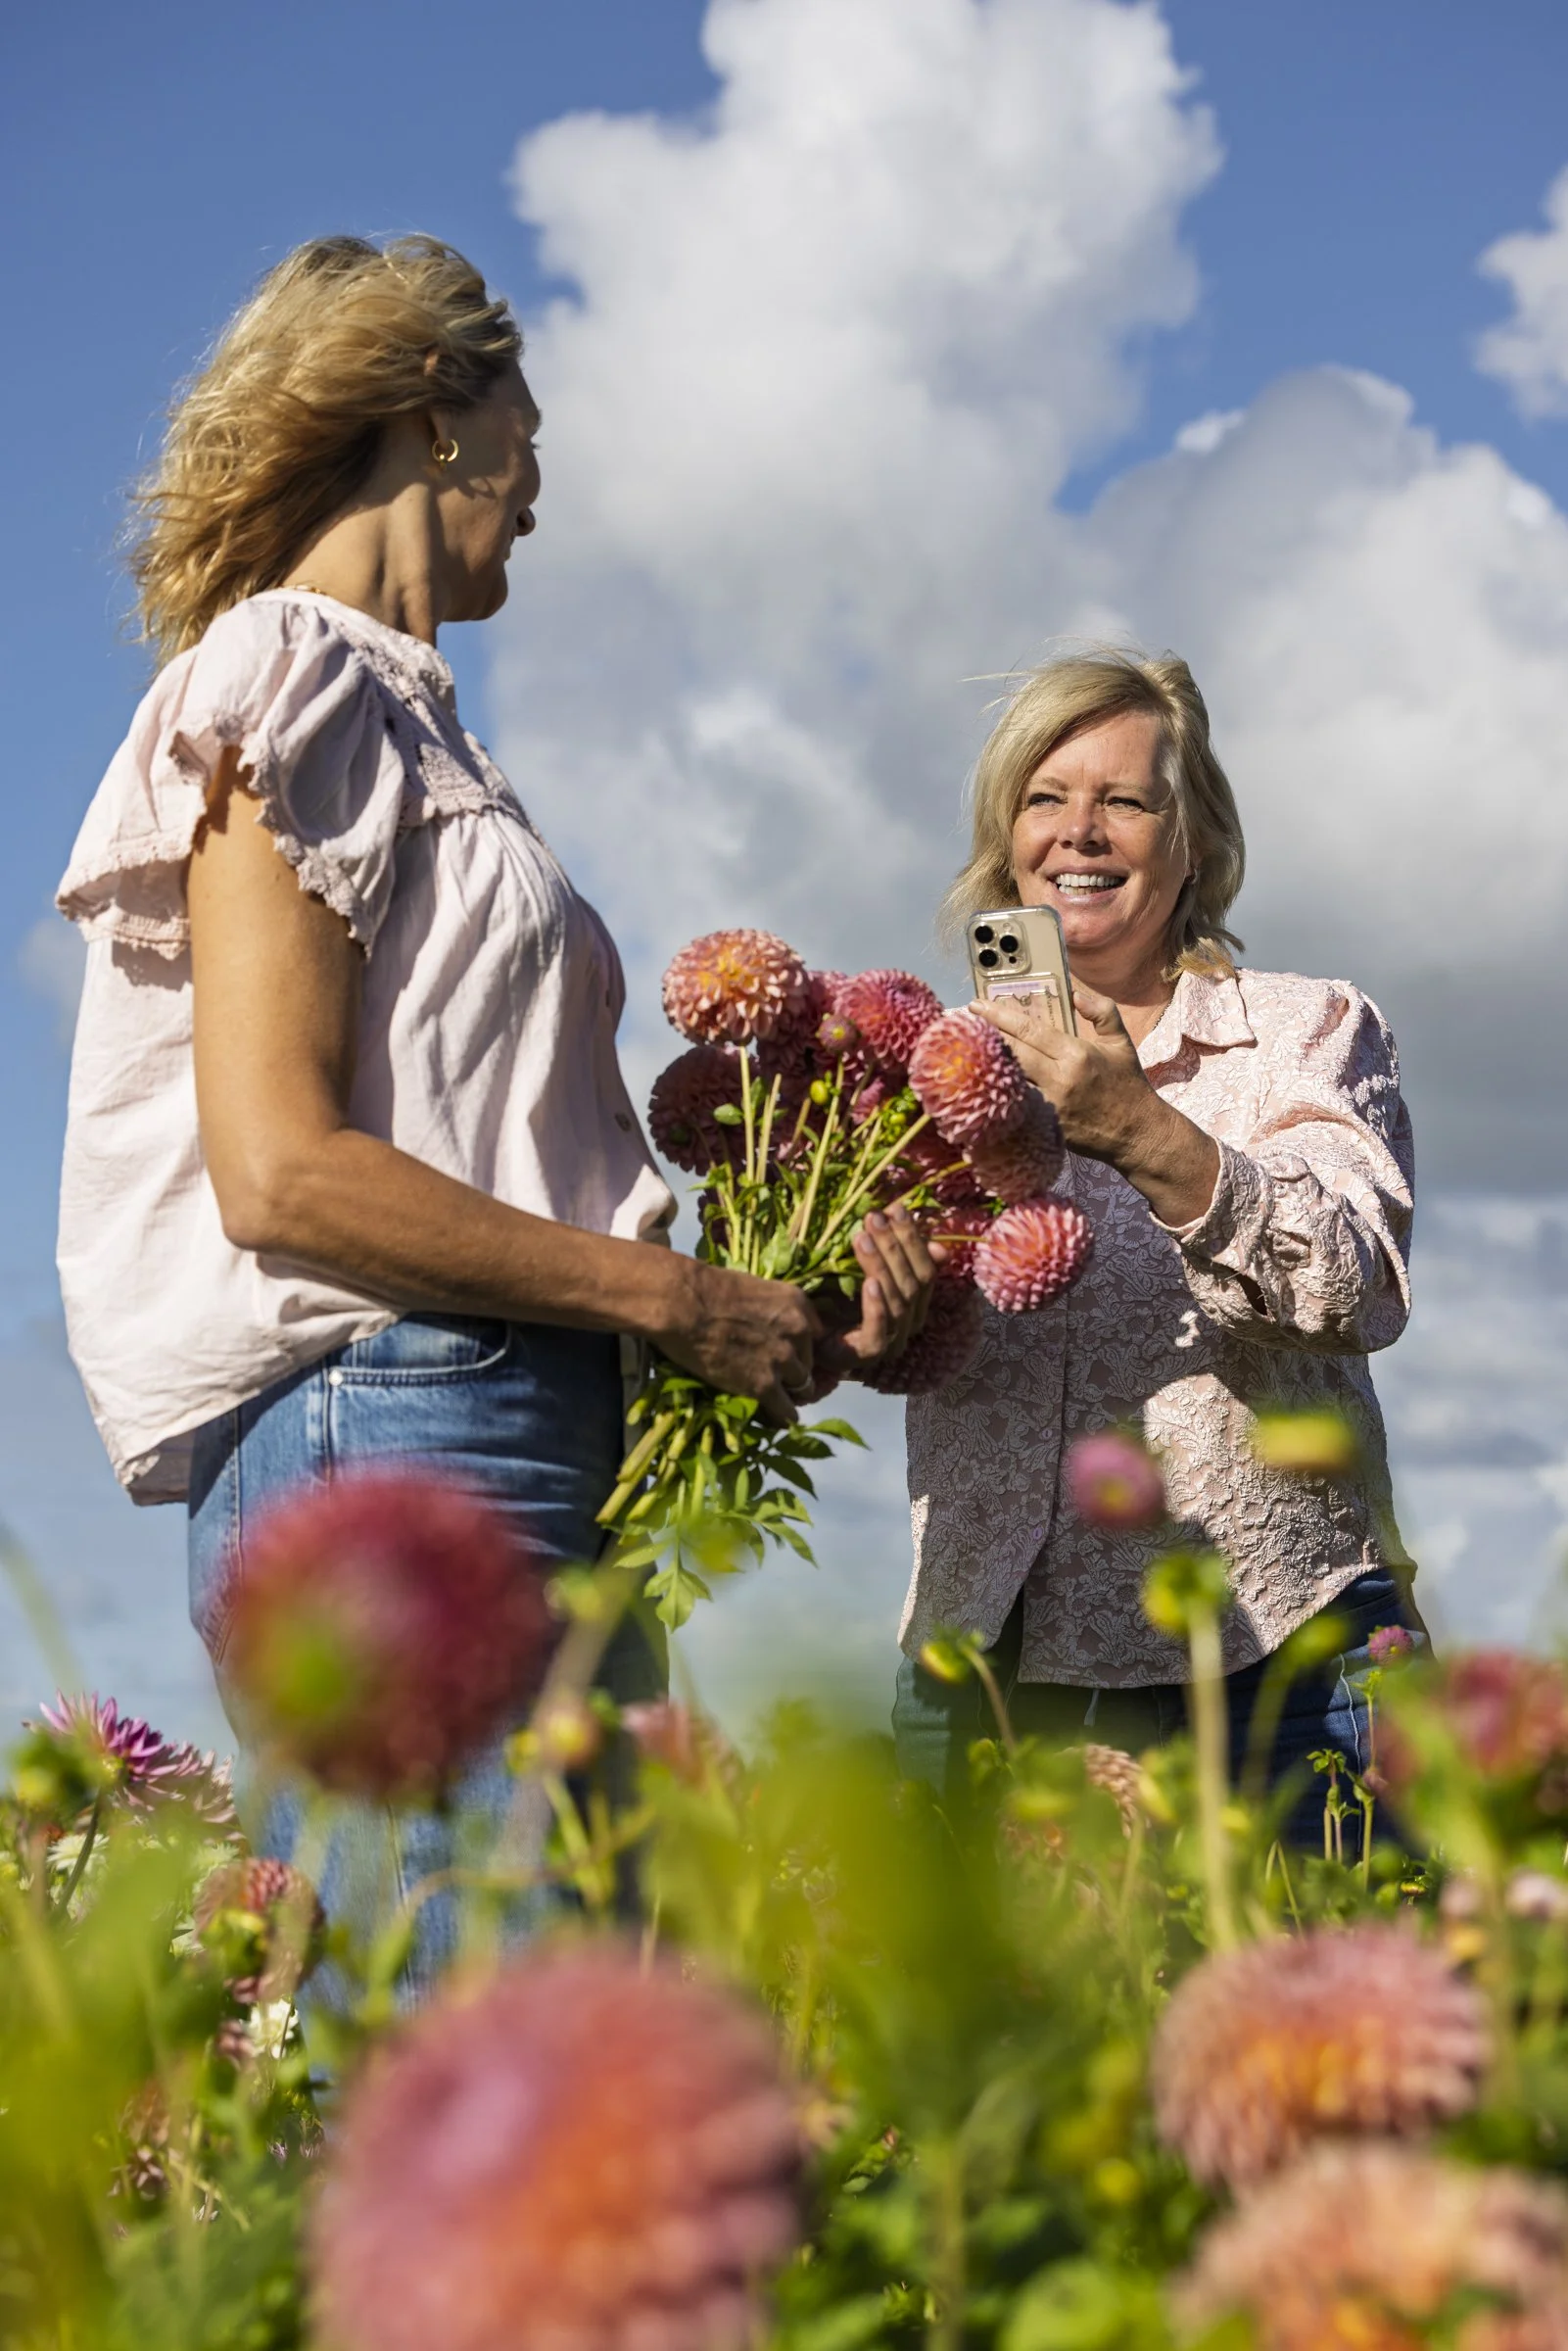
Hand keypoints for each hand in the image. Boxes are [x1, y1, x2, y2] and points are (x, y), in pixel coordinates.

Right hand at [656, 1261, 822, 1424]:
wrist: (682, 1305)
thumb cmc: (706, 1289)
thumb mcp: (753, 1289)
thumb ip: (770, 1309)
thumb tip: (766, 1326)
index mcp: (797, 1304)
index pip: (812, 1334)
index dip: (798, 1347)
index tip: (787, 1354)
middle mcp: (798, 1331)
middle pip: (807, 1361)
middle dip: (793, 1370)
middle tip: (775, 1377)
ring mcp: (783, 1360)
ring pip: (802, 1386)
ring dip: (789, 1393)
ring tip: (776, 1398)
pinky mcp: (764, 1385)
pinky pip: (786, 1409)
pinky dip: (782, 1415)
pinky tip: (778, 1418)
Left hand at [822, 1205, 944, 1382]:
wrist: (806, 1338)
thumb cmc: (837, 1300)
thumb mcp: (867, 1271)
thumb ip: (896, 1256)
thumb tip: (939, 1246)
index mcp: (915, 1302)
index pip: (925, 1268)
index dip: (913, 1238)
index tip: (895, 1208)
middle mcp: (909, 1323)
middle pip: (914, 1283)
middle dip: (895, 1246)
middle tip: (874, 1217)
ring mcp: (891, 1342)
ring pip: (898, 1303)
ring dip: (881, 1266)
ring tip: (860, 1238)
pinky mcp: (868, 1355)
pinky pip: (879, 1333)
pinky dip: (876, 1307)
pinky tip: (868, 1283)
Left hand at [972, 984, 1220, 1226]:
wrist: (1137, 1134)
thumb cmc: (1128, 1085)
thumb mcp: (1121, 1043)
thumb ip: (1101, 1012)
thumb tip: (1075, 994)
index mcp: (1075, 1054)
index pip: (1027, 1030)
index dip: (997, 1016)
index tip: (975, 1006)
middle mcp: (1059, 1079)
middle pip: (1009, 1054)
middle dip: (983, 1038)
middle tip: (961, 1027)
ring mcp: (1049, 1107)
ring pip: (1007, 1082)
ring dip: (985, 1067)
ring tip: (966, 1052)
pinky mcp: (1045, 1128)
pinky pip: (1015, 1107)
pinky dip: (998, 1094)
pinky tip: (981, 1084)